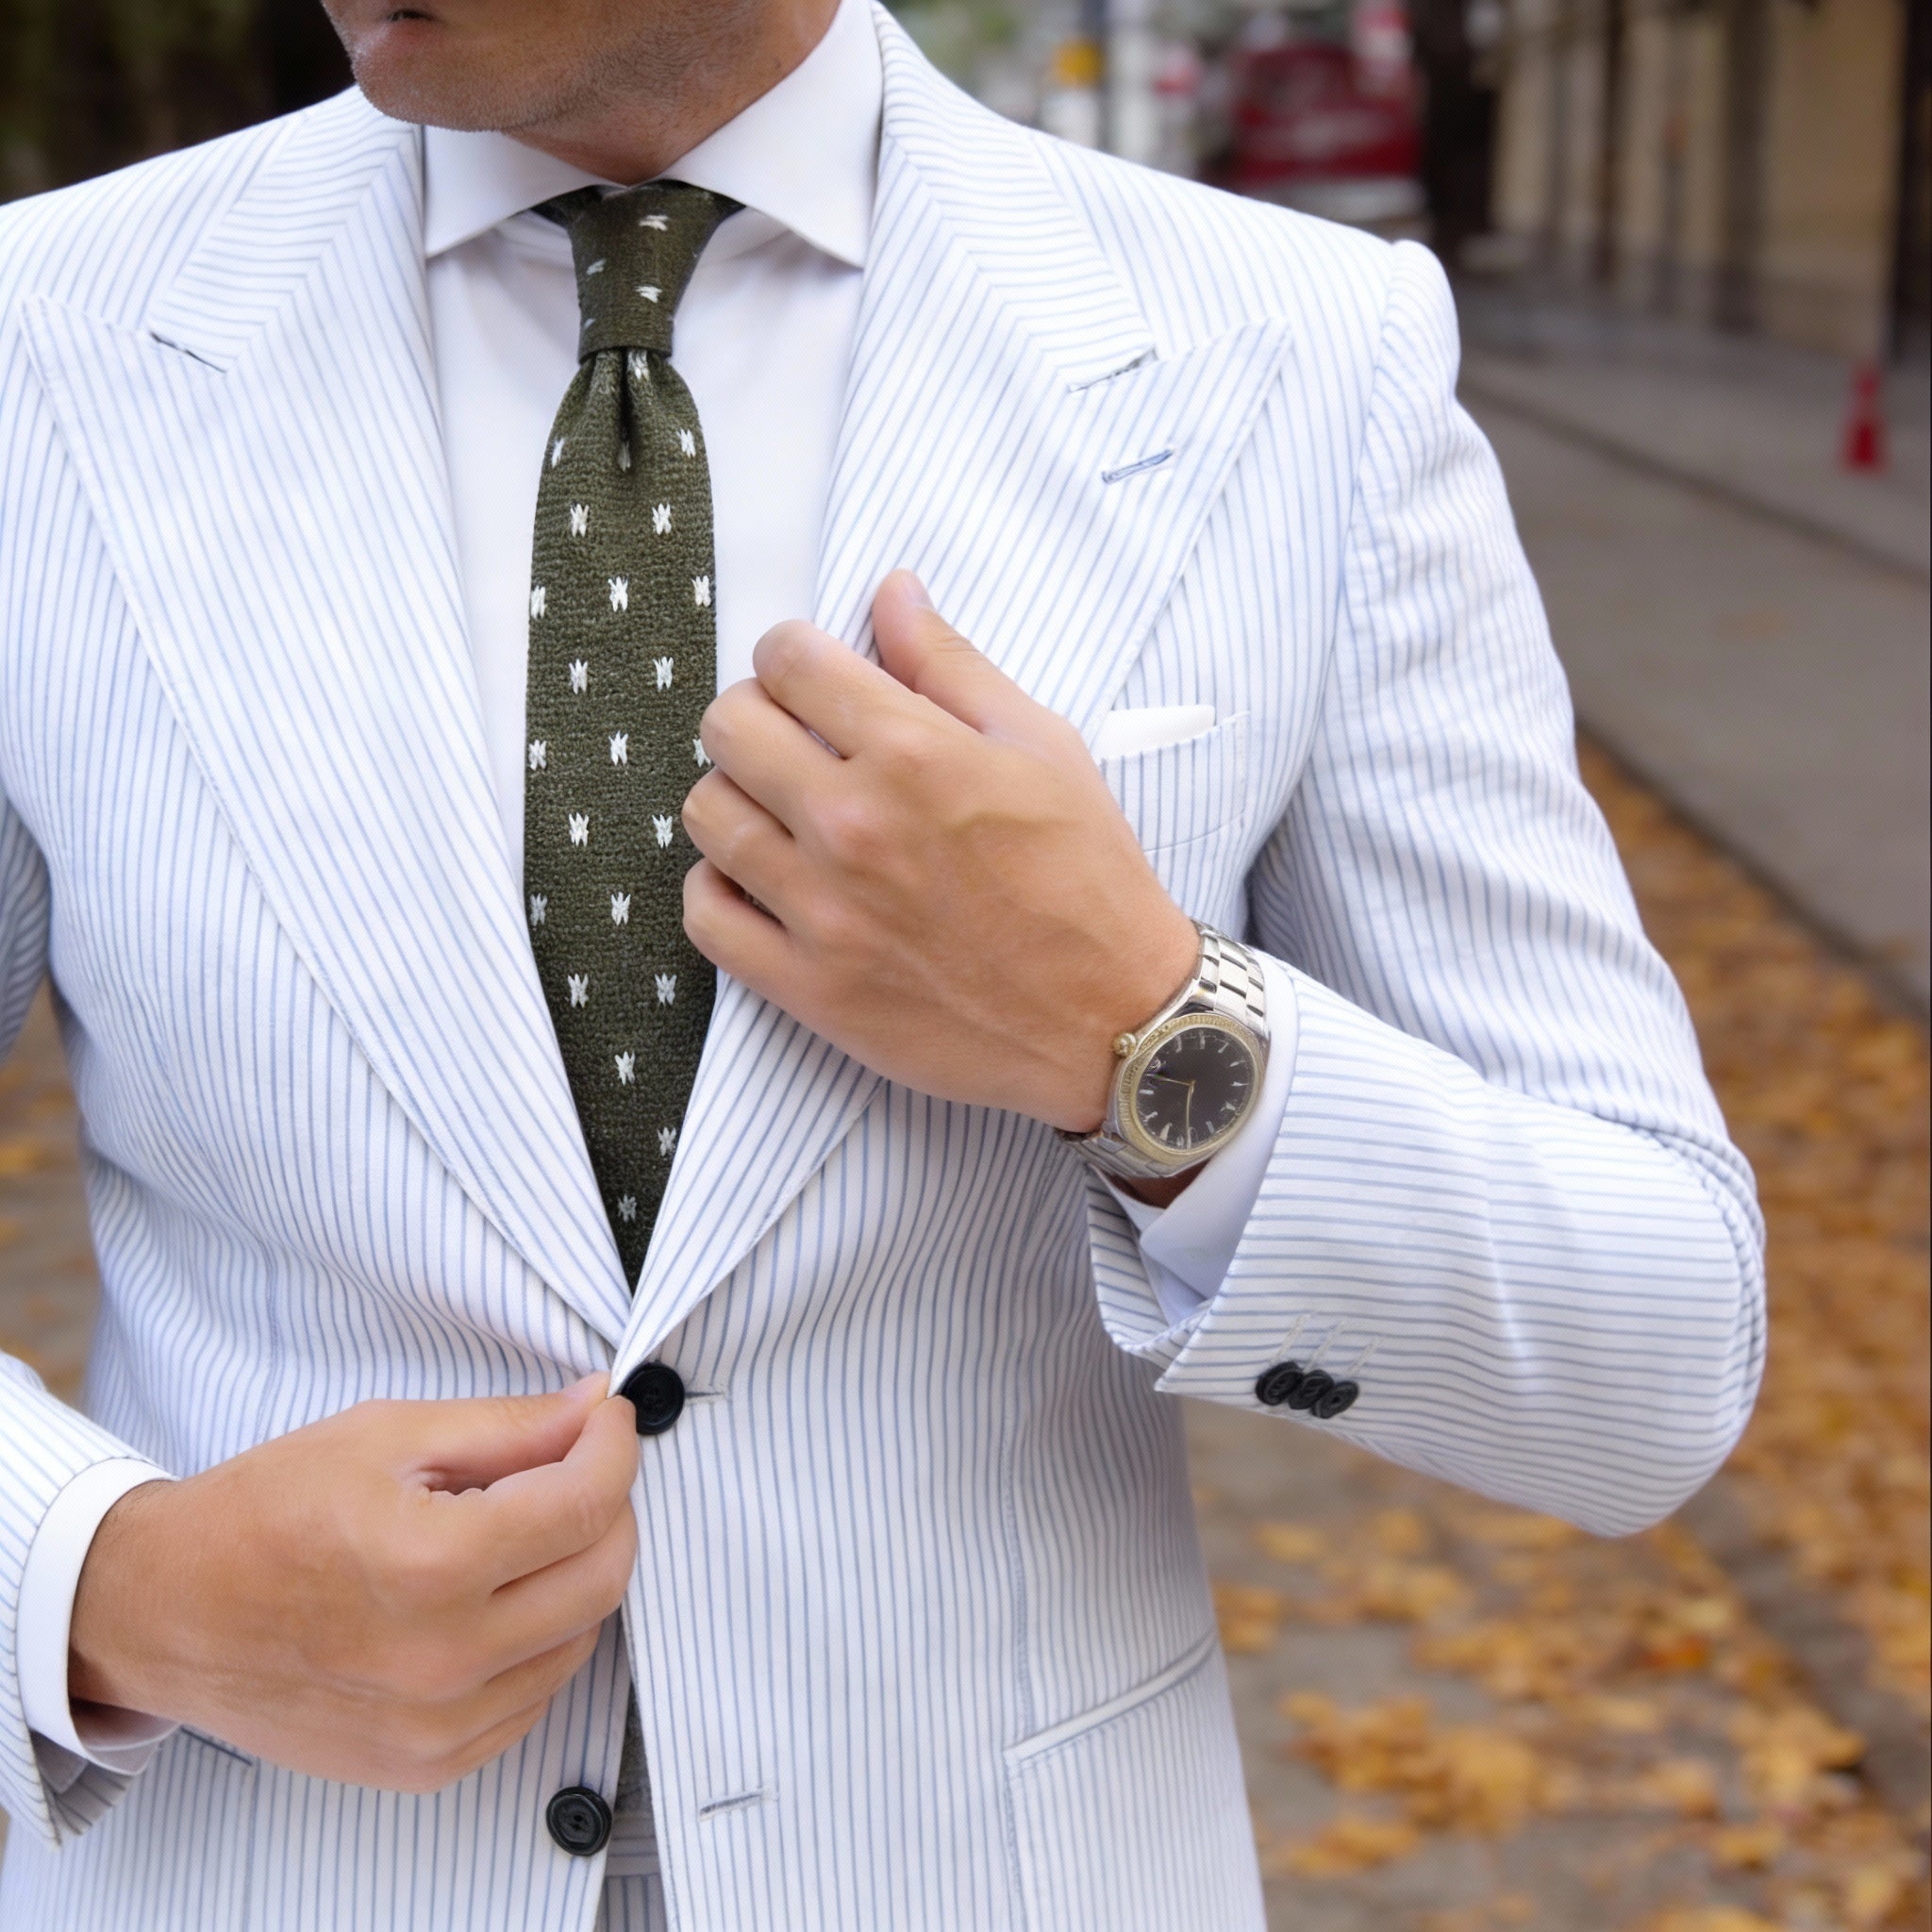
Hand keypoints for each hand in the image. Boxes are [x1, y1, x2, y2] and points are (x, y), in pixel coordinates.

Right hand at [69, 1378, 639, 1793]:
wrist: (167, 1611)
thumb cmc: (265, 1512)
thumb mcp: (388, 1436)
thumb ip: (509, 1426)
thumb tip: (594, 1407)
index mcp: (429, 1567)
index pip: (586, 1504)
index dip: (613, 1446)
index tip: (605, 1419)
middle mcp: (441, 1661)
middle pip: (603, 1575)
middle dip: (608, 1505)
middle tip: (575, 1465)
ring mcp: (436, 1726)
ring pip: (580, 1637)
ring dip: (575, 1572)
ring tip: (519, 1531)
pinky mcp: (427, 1764)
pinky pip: (534, 1695)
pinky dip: (539, 1638)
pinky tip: (492, 1597)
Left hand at [682, 572, 1198, 1133]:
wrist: (1111, 1019)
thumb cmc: (1087, 879)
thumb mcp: (1042, 747)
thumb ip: (952, 664)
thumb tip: (892, 591)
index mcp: (914, 752)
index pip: (787, 659)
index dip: (794, 655)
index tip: (814, 678)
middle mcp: (855, 825)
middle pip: (727, 726)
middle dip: (755, 715)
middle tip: (795, 741)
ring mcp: (824, 911)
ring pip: (706, 814)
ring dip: (736, 798)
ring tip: (783, 814)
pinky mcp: (809, 987)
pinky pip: (706, 917)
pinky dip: (720, 890)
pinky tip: (764, 882)